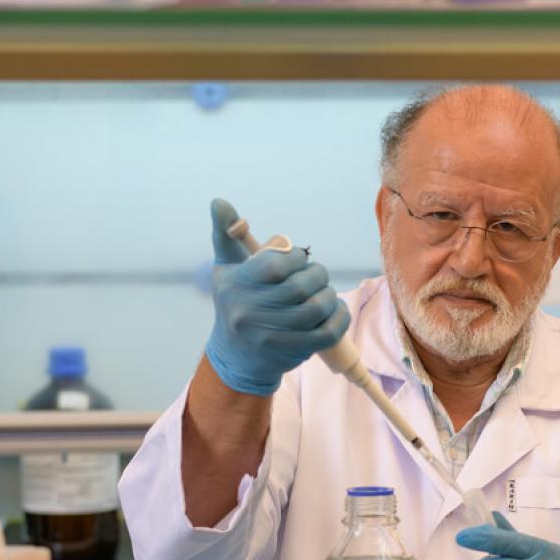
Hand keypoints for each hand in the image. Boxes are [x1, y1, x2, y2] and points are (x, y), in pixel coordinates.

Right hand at [204, 198, 349, 395]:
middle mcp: (249, 311)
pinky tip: (334, 309)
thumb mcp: (226, 268)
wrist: (237, 357)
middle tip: (316, 274)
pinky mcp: (293, 352)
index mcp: (235, 285)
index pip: (274, 264)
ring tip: (324, 291)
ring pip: (316, 308)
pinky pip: (328, 332)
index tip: (298, 258)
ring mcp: (272, 336)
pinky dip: (339, 317)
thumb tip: (219, 201)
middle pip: (299, 286)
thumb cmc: (235, 302)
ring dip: (328, 294)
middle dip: (317, 274)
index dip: (295, 257)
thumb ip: (226, 233)